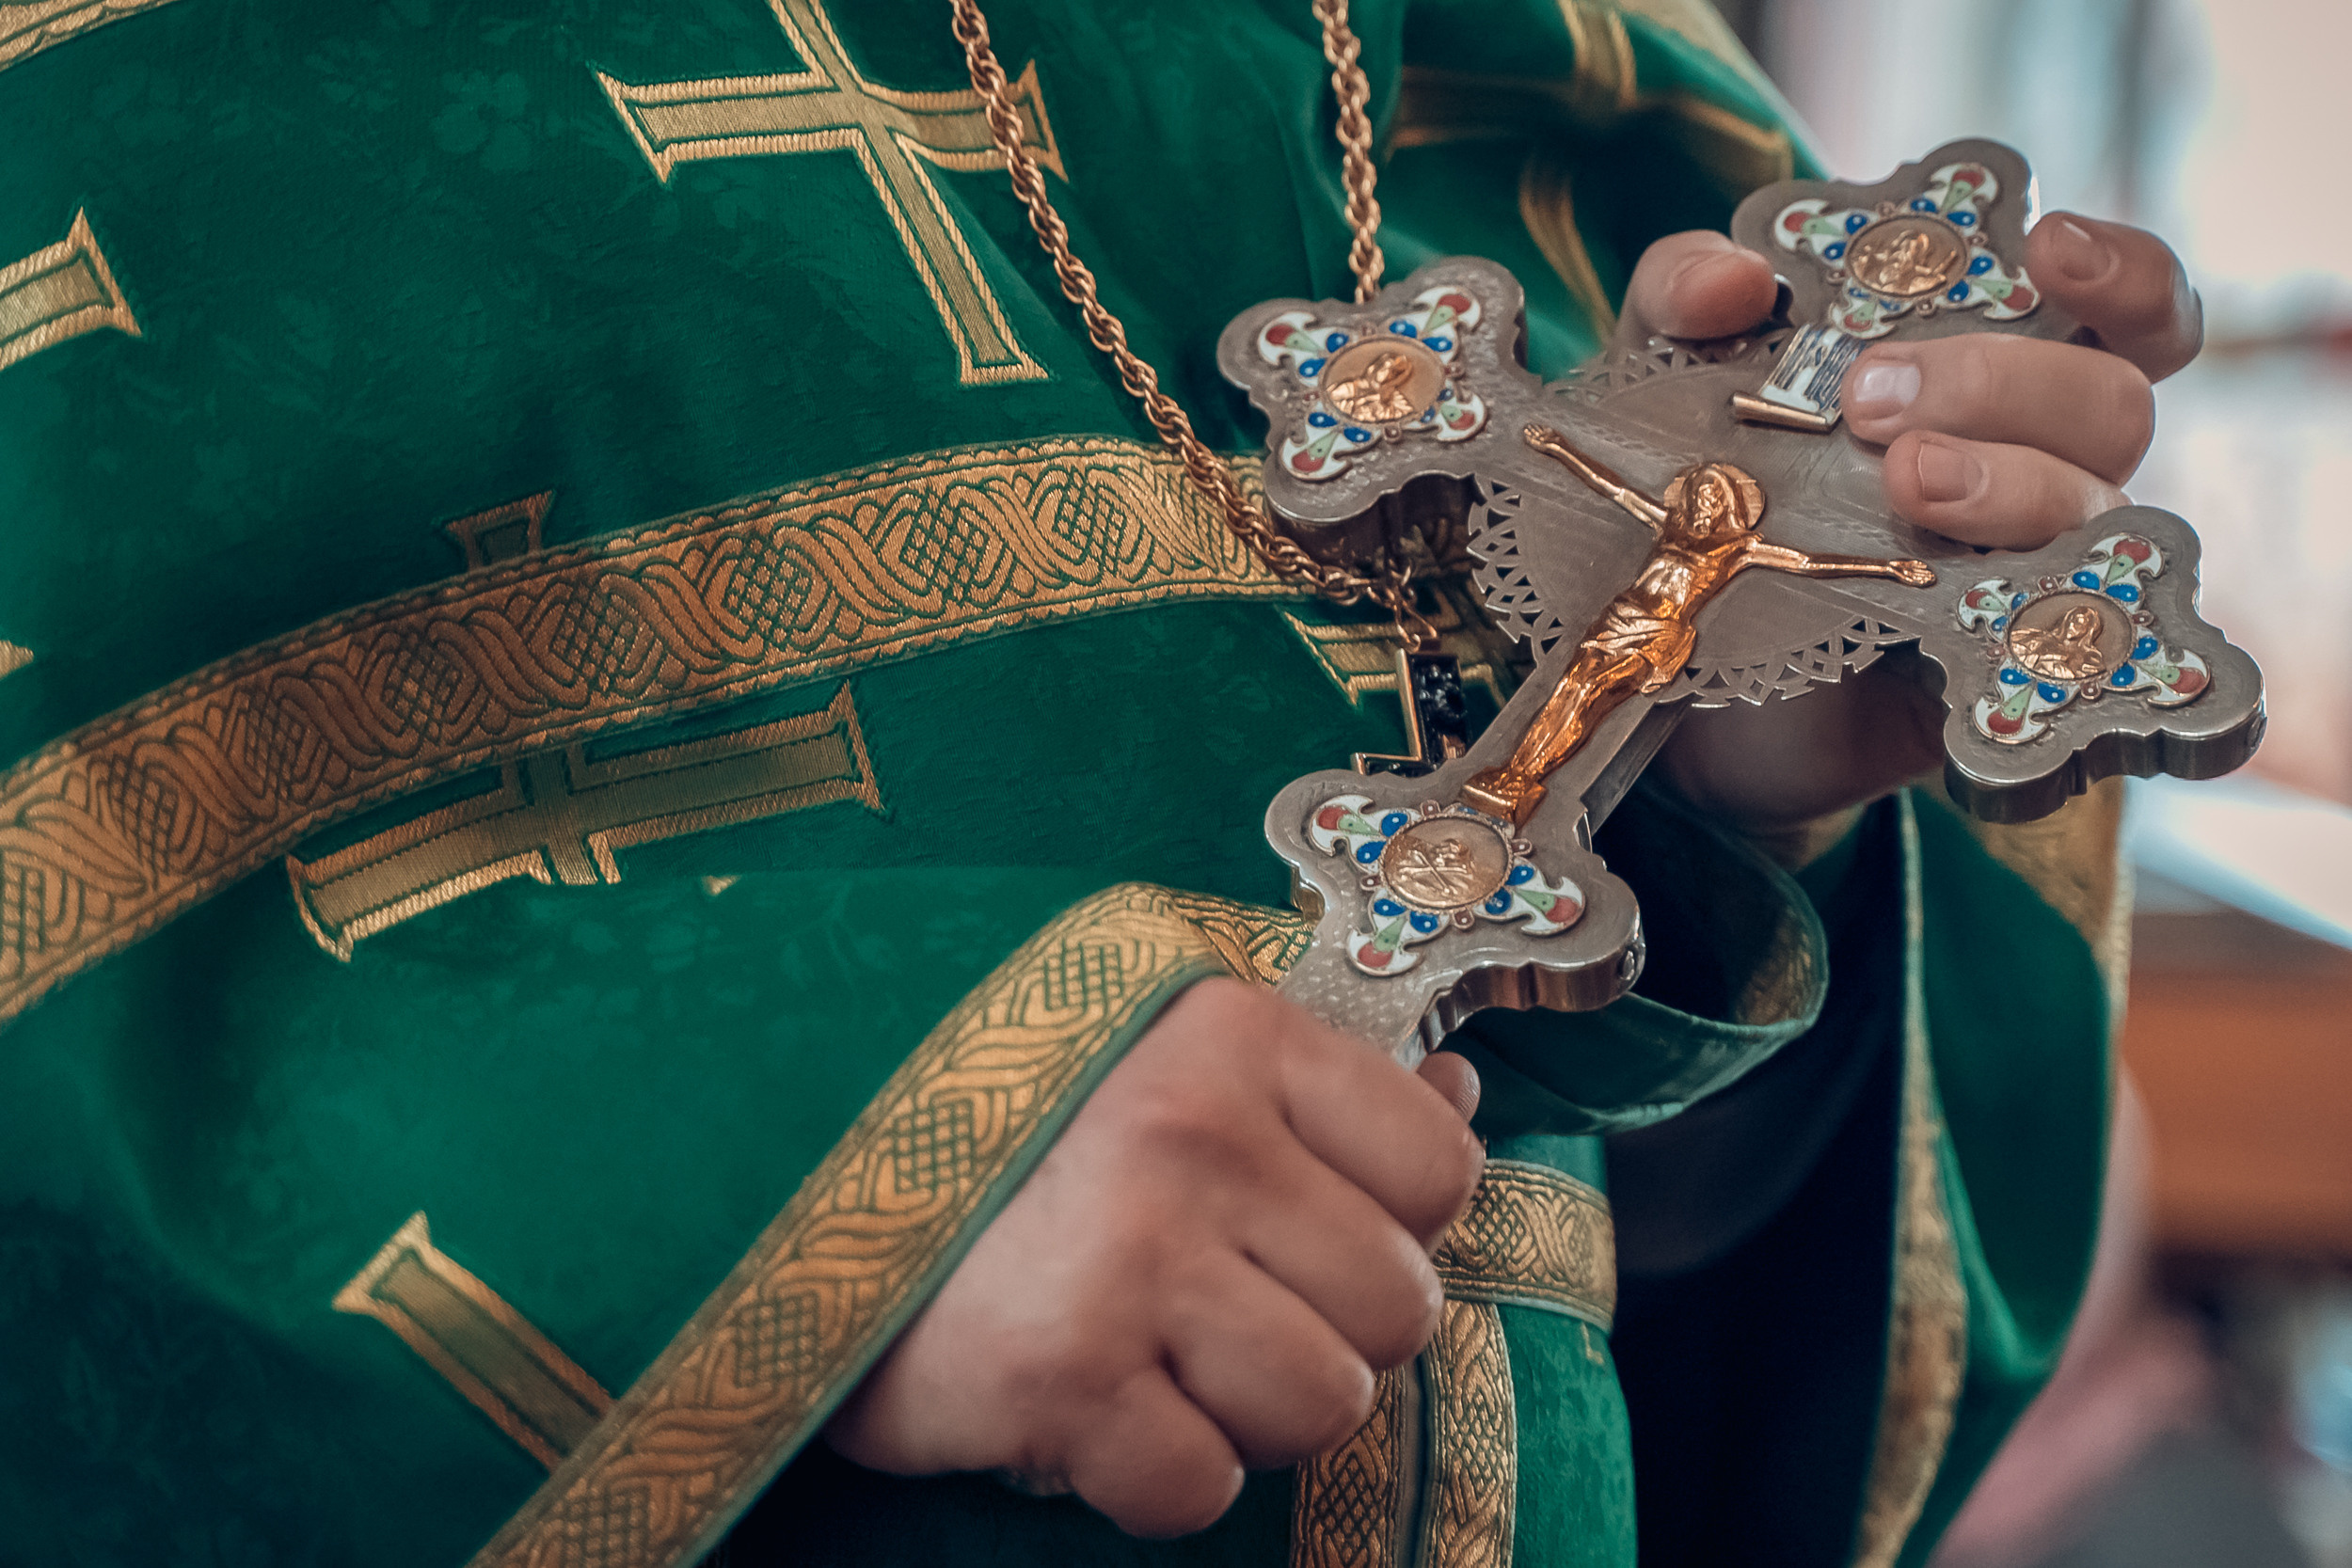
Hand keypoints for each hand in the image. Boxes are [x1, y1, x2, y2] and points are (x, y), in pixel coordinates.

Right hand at [826, 977, 1483, 1537]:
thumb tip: (1467, 1103)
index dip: (1389, 1225)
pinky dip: (1150, 1477)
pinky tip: (1090, 1410)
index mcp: (1233, 1038)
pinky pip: (1200, 1489)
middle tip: (1214, 1308)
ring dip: (1244, 1414)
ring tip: (1154, 1358)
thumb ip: (1325, 1086)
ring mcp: (1128, 1257)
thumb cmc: (999, 1131)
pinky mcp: (1059, 1378)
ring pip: (1321, 1405)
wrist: (780, 1184)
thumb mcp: (1161, 1061)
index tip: (1300, 1227)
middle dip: (1318, 1332)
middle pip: (1396, 1306)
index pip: (1440, 1171)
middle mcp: (1192, 1134)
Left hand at [1607, 218, 2201, 831]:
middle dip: (2006, 379)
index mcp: (1985, 374)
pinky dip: (2005, 601)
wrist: (1658, 663)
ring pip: (2090, 507)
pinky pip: (2051, 637)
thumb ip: (1685, 294)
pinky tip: (1933, 593)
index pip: (2123, 314)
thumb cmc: (1691, 493)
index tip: (2051, 246)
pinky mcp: (1988, 673)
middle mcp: (2033, 465)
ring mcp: (2021, 571)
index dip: (2123, 273)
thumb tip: (1735, 280)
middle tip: (1873, 396)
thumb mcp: (1666, 372)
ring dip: (2007, 478)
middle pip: (2112, 402)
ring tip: (1903, 478)